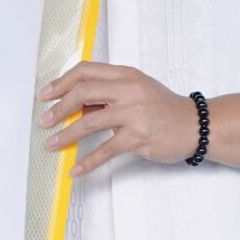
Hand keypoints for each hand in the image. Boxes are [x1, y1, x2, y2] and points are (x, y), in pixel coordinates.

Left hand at [39, 62, 199, 176]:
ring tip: (52, 143)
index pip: (85, 71)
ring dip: (66, 135)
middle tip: (44, 121)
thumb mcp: (136, 91)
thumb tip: (75, 107)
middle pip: (82, 93)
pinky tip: (76, 169)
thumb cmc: (163, 108)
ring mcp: (134, 113)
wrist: (195, 125)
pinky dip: (87, 162)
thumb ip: (108, 95)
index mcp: (126, 75)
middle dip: (58, 108)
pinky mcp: (138, 136)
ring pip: (89, 123)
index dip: (61, 82)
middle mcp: (129, 90)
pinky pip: (105, 150)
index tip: (45, 94)